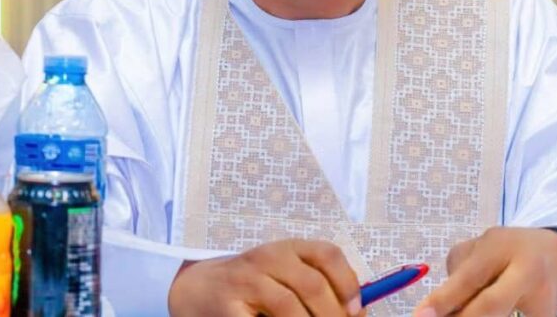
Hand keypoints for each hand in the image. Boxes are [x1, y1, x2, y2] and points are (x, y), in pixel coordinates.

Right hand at [167, 238, 365, 316]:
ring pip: (289, 307)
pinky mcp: (229, 307)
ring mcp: (246, 281)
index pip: (326, 253)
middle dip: (333, 315)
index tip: (357, 308)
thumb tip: (359, 312)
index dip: (347, 281)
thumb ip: (319, 288)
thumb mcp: (285, 276)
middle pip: (312, 284)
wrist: (197, 288)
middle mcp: (267, 257)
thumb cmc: (252, 286)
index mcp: (287, 247)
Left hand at [413, 227, 556, 316]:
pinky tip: (495, 312)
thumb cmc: (509, 252)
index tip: (421, 315)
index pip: (468, 276)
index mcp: (501, 246)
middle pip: (490, 305)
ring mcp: (543, 297)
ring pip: (502, 316)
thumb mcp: (484, 248)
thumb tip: (437, 310)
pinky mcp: (549, 315)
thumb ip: (460, 272)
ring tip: (462, 311)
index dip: (443, 299)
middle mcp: (526, 271)